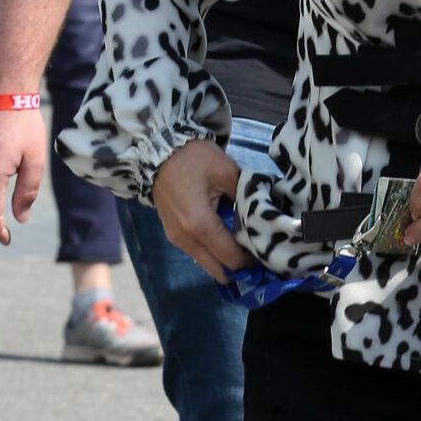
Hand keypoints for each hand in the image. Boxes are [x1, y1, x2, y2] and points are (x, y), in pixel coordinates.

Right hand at [152, 137, 247, 282]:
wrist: (157, 151)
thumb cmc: (193, 159)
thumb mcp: (227, 172)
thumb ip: (245, 198)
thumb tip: (259, 218)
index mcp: (200, 225)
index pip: (232, 258)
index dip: (251, 260)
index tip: (264, 250)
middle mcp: (185, 239)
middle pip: (219, 270)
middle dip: (239, 266)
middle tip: (255, 253)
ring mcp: (176, 239)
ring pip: (207, 264)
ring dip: (225, 260)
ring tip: (242, 246)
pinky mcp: (172, 234)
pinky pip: (197, 252)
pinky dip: (213, 252)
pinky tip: (225, 238)